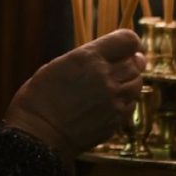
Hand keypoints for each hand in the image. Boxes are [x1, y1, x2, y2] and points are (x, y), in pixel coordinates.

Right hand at [4, 29, 144, 166]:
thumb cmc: (39, 97)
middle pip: (135, 63)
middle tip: (121, 64)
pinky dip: (126, 100)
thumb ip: (85, 59)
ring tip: (114, 84)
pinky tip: (111, 101)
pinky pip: (131, 104)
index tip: (124, 47)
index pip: (128, 40)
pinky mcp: (116, 120)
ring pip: (137, 84)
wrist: (39, 134)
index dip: (128, 42)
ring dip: (129, 81)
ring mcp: (113, 100)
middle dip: (130, 62)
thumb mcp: (58, 66)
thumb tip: (105, 58)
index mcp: (88, 58)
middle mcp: (106, 76)